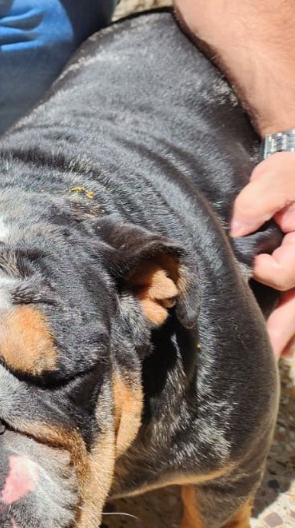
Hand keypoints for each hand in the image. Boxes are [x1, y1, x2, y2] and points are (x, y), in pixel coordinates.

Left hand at [231, 151, 294, 357]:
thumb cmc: (294, 173)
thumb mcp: (278, 175)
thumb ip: (258, 199)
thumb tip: (238, 227)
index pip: (285, 274)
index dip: (266, 271)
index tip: (254, 261)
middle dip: (284, 330)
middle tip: (267, 354)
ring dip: (292, 331)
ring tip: (275, 354)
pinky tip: (286, 340)